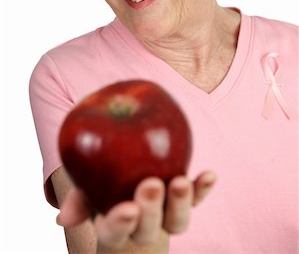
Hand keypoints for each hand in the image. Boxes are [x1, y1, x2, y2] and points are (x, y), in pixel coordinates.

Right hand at [57, 171, 215, 251]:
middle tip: (151, 184)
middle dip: (150, 208)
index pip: (114, 231)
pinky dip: (203, 189)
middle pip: (147, 228)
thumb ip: (79, 197)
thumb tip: (63, 220)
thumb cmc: (102, 180)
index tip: (126, 208)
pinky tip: (210, 174)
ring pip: (176, 221)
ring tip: (180, 182)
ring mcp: (166, 214)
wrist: (127, 174)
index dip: (120, 222)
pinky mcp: (185, 200)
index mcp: (113, 224)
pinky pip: (197, 198)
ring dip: (180, 203)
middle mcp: (142, 225)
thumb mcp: (87, 184)